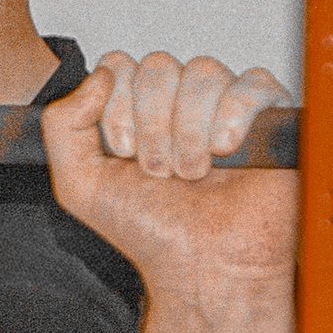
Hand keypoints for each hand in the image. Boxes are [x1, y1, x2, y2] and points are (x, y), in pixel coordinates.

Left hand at [42, 52, 298, 296]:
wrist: (202, 266)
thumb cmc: (149, 228)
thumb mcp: (79, 183)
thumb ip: (62, 124)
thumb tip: (100, 75)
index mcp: (135, 107)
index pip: (118, 66)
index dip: (117, 107)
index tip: (124, 153)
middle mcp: (178, 99)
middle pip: (158, 66)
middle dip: (152, 123)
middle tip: (158, 171)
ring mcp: (224, 103)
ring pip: (203, 73)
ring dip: (189, 130)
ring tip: (192, 172)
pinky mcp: (269, 115)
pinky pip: (253, 84)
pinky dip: (234, 115)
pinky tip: (225, 151)